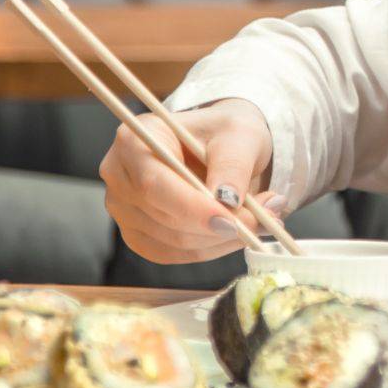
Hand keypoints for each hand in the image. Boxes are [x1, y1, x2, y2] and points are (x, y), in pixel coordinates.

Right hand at [98, 98, 282, 263]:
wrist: (222, 144)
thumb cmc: (225, 133)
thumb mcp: (239, 135)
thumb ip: (233, 165)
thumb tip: (227, 201)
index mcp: (134, 139)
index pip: (155, 184)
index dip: (193, 208)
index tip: (233, 222)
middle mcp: (119, 175)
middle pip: (164, 216)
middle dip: (219, 225)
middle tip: (269, 217)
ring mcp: (124, 209)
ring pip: (173, 241)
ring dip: (222, 238)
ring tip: (262, 218)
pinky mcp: (138, 234)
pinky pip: (174, 254)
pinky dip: (211, 248)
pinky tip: (236, 232)